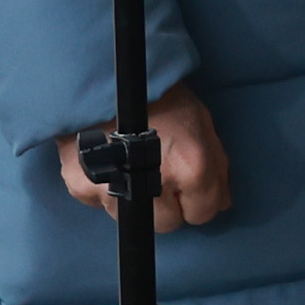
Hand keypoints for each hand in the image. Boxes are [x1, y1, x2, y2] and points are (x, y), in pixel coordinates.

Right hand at [55, 89, 230, 234]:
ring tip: (134, 168)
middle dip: (169, 208)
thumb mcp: (201, 123)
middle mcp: (156, 185)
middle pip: (168, 224)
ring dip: (136, 202)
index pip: (203, 214)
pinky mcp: (82, 189)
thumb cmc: (160, 97)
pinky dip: (107, 192)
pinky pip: (101, 205)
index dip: (198, 201)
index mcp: (192, 168)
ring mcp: (116, 190)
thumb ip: (216, 167)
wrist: (104, 80)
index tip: (189, 188)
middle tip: (162, 179)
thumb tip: (221, 203)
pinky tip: (111, 166)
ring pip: (132, 220)